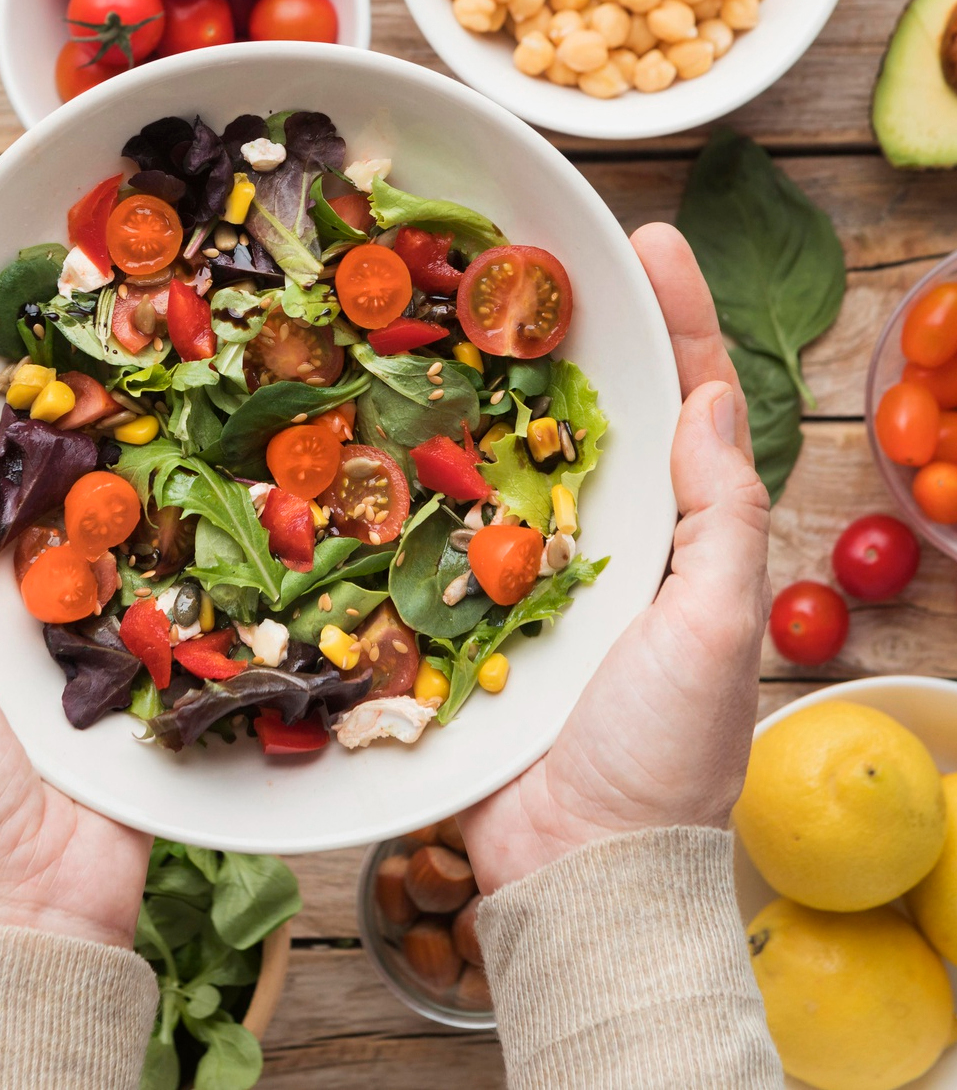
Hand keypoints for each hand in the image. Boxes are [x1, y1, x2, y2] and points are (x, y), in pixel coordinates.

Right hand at [460, 223, 770, 892]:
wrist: (571, 862)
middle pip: (590, 411)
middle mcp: (603, 539)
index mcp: (677, 536)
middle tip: (522, 253)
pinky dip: (418, 471)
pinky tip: (384, 420)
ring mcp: (526, 569)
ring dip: (480, 387)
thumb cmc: (660, 753)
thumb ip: (719, 519)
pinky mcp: (462, 605)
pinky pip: (439, 523)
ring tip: (447, 308)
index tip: (649, 241)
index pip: (689, 404)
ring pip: (505, 455)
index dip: (676, 319)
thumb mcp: (711, 630)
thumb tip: (710, 403)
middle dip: (565, 331)